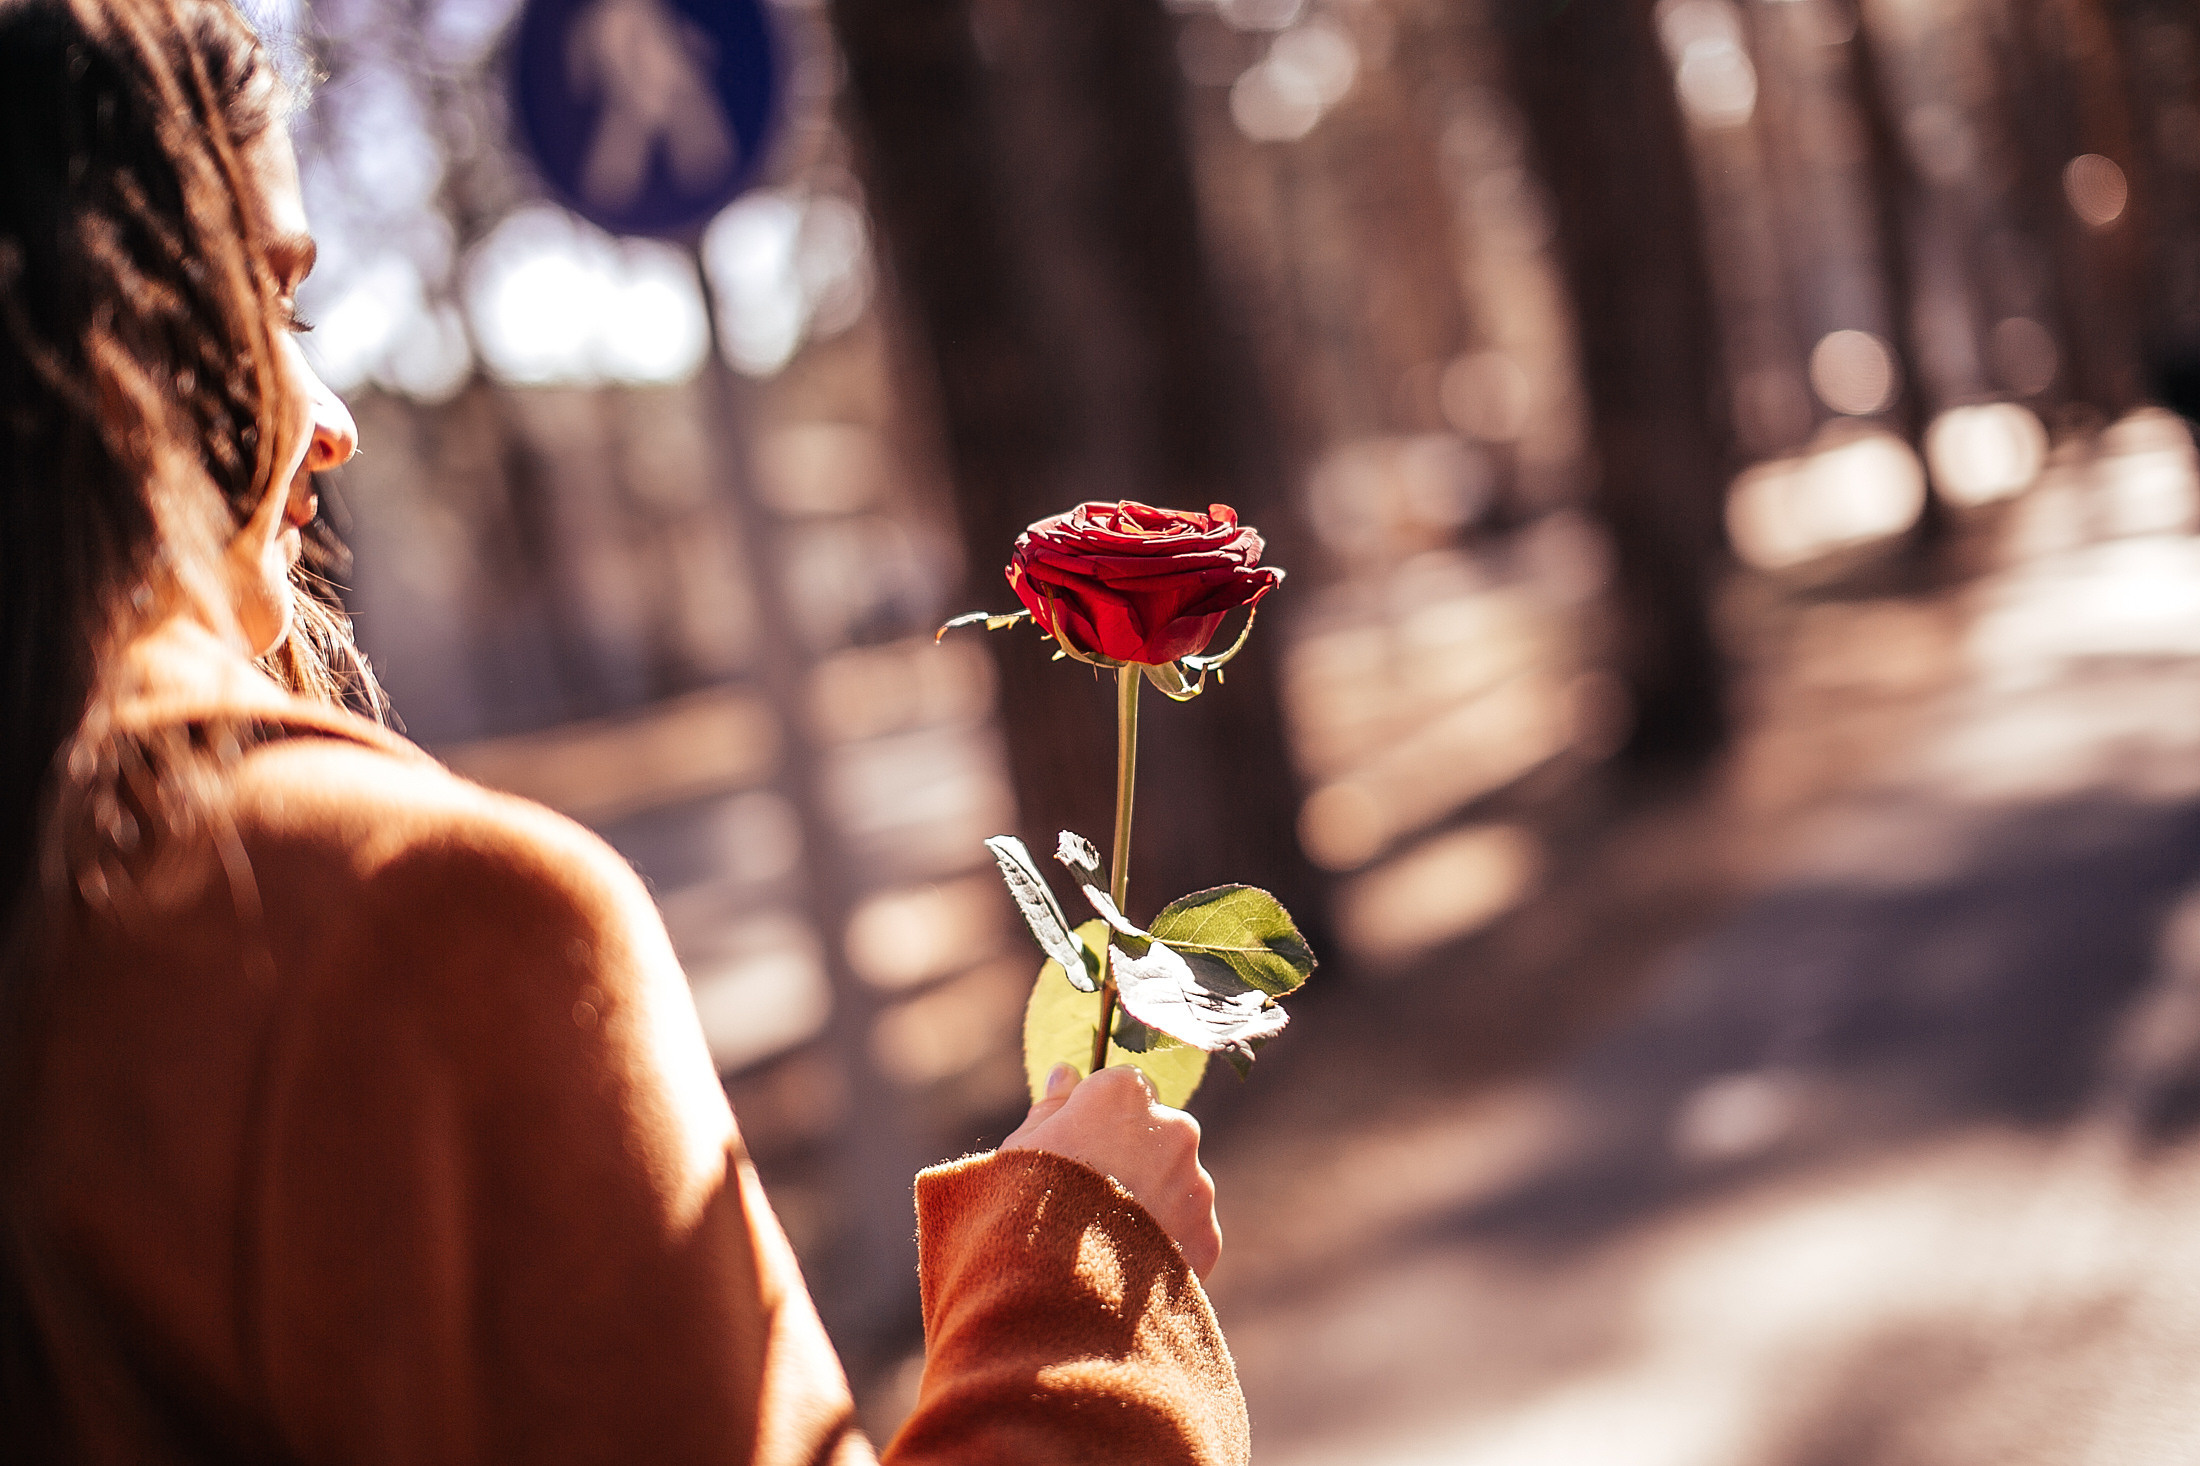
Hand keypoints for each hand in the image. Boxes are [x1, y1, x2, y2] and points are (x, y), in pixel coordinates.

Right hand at [1000, 1063, 1220, 1277]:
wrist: (1055, 1288)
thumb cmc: (1026, 1206)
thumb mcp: (1024, 1147)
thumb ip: (1052, 1106)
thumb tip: (1065, 1073)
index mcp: (1125, 1094)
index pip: (1128, 1087)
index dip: (1105, 1116)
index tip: (1084, 1143)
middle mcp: (1174, 1127)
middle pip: (1161, 1132)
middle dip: (1138, 1155)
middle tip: (1097, 1195)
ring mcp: (1196, 1184)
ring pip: (1179, 1183)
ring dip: (1154, 1200)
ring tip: (1110, 1239)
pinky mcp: (1206, 1235)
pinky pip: (1188, 1231)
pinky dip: (1167, 1244)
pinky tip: (1129, 1267)